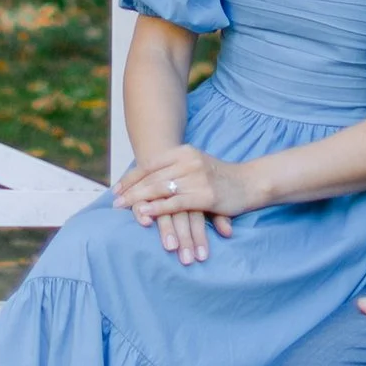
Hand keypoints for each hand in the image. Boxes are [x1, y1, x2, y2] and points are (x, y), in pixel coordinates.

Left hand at [115, 147, 244, 264]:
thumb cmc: (220, 177)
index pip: (150, 165)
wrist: (250, 183)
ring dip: (139, 200)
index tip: (117, 190)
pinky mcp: (205, 195)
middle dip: (131, 191)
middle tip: (115, 203)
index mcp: (184, 151)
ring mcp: (197, 177)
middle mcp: (188, 161)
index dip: (131, 178)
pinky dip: (157, 208)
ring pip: (160, 188)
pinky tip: (145, 214)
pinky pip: (175, 202)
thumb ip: (174, 170)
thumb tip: (148, 181)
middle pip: (152, 177)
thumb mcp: (195, 165)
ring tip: (124, 209)